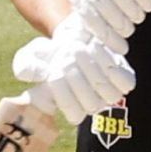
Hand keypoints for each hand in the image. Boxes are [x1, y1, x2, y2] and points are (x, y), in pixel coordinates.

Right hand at [12, 11, 135, 124]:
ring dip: (94, 70)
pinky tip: (96, 47)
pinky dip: (110, 64)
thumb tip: (35, 74)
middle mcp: (91, 105)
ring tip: (81, 49)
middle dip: (78, 78)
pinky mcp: (124, 79)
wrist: (72, 37)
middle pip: (91, 105)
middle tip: (67, 54)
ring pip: (108, 93)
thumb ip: (25, 67)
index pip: (73, 115)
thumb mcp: (30, 57)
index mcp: (69, 108)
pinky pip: (124, 82)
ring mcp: (109, 93)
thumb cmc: (49, 53)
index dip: (64, 95)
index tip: (54, 70)